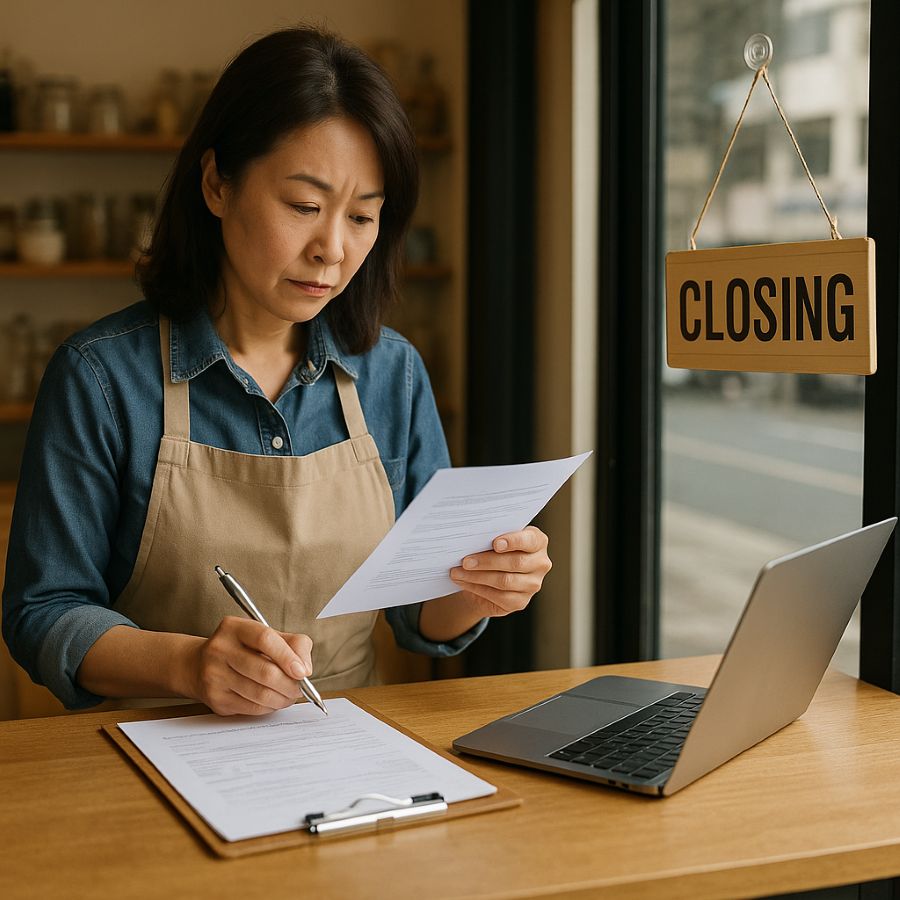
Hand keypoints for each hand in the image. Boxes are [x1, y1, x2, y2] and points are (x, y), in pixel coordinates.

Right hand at [183, 615, 312, 715]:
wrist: (197, 665)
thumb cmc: (241, 648)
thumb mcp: (264, 635)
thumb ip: (292, 644)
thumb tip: (306, 668)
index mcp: (234, 628)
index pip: (265, 639)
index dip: (288, 657)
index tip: (303, 672)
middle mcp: (220, 649)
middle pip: (265, 672)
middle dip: (290, 684)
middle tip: (299, 688)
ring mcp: (215, 676)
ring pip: (260, 694)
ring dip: (283, 698)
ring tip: (289, 695)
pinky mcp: (216, 699)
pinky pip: (252, 708)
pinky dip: (269, 707)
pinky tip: (273, 701)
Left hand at [449, 526, 551, 617]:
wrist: (489, 577)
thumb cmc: (493, 551)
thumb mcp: (494, 539)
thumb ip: (491, 536)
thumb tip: (472, 538)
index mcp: (538, 542)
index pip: (530, 540)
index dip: (513, 541)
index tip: (495, 543)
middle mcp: (540, 563)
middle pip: (515, 562)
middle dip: (487, 561)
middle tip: (465, 561)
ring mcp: (533, 585)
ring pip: (504, 581)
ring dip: (477, 577)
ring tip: (458, 572)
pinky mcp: (521, 602)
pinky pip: (499, 596)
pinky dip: (477, 588)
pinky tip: (464, 582)